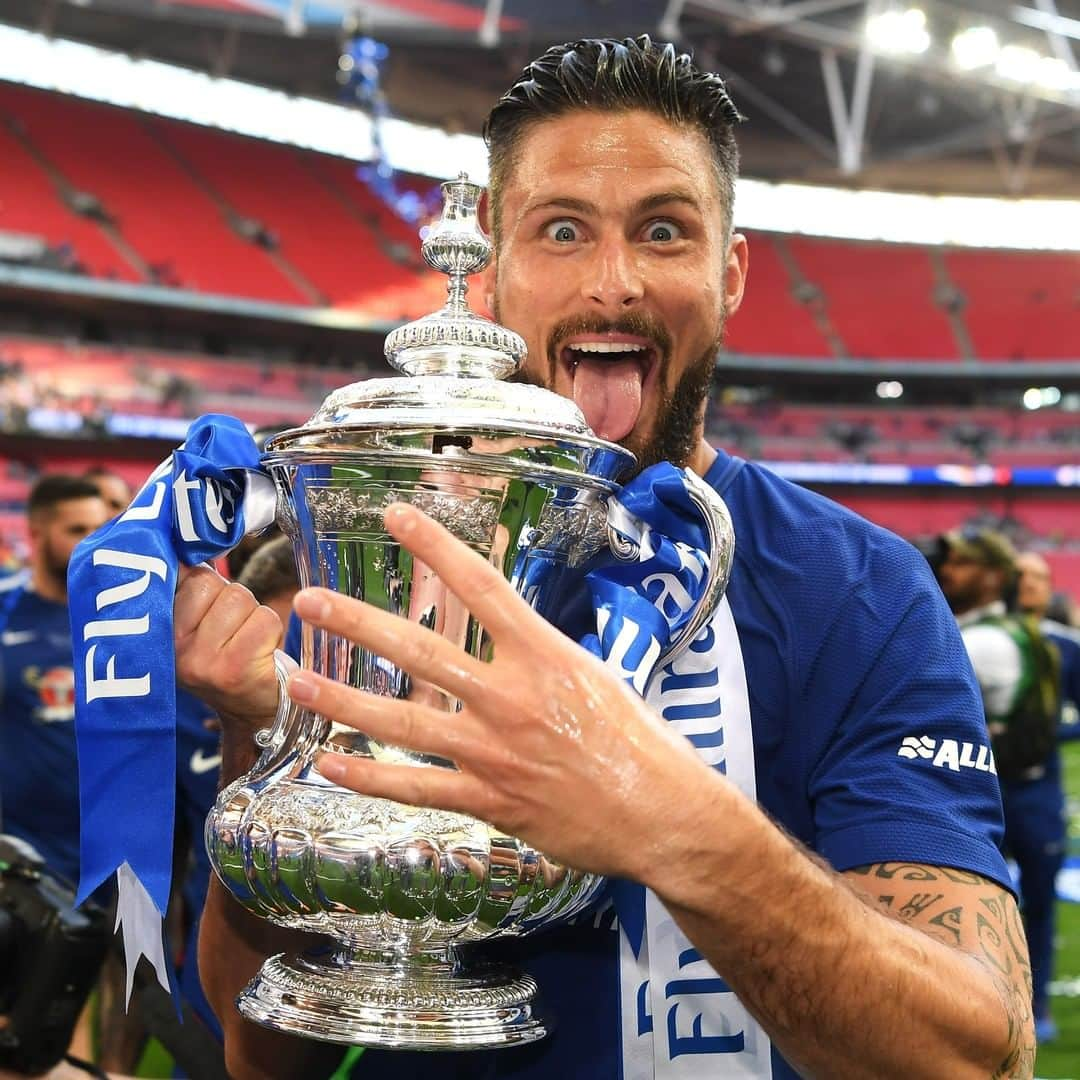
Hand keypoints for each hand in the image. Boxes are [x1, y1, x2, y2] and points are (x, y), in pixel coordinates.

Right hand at [174, 563, 280, 733]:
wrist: (254, 713)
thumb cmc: (227, 657)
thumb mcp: (194, 626)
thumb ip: (185, 587)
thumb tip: (185, 538)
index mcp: (158, 634)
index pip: (188, 578)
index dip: (209, 585)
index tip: (209, 606)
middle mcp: (174, 650)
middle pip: (216, 585)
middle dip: (232, 601)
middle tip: (229, 632)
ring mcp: (203, 662)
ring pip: (241, 599)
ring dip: (253, 616)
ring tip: (243, 642)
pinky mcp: (236, 669)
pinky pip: (265, 619)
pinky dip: (270, 631)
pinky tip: (260, 653)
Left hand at [285, 502, 720, 881]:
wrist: (661, 813)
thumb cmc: (640, 741)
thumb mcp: (596, 676)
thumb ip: (542, 655)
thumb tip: (509, 634)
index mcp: (545, 655)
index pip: (482, 586)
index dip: (435, 546)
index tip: (396, 516)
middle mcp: (512, 697)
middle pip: (421, 651)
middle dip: (358, 623)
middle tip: (310, 601)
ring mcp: (494, 751)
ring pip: (402, 722)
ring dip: (343, 700)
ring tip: (296, 680)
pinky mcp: (489, 799)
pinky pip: (415, 788)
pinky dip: (369, 777)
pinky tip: (329, 763)